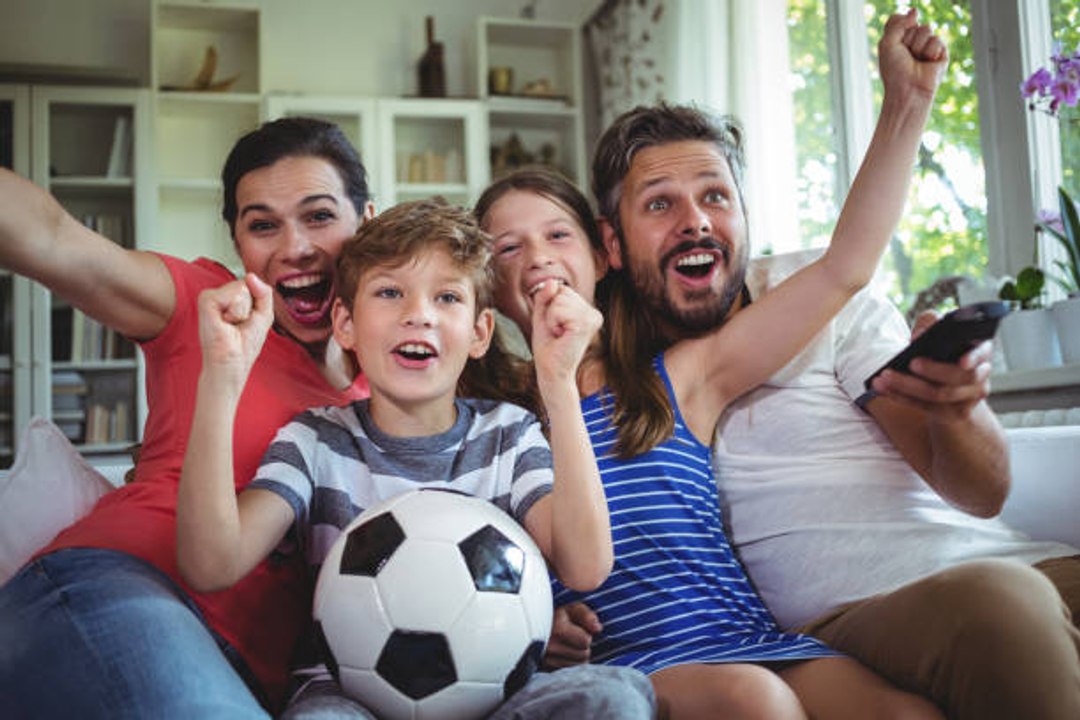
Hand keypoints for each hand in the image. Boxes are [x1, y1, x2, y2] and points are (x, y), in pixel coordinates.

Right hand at [195, 273, 273, 387]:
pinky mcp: (205, 301)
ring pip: (242, 288)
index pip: (251, 284)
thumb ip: (264, 292)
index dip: (257, 304)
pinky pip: (233, 294)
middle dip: (251, 308)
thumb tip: (250, 275)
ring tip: (231, 325)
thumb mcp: (264, 315)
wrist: (232, 364)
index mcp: (229, 298)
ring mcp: (210, 297)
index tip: (246, 322)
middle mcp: (218, 295)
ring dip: (244, 311)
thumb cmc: (245, 345)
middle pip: (247, 284)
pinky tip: (225, 323)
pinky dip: (236, 312)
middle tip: (238, 325)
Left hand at [529, 280, 602, 387]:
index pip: (562, 288)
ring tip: (558, 334)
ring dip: (551, 318)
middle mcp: (593, 313)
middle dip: (550, 311)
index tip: (555, 325)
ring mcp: (592, 318)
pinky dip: (552, 322)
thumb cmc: (548, 345)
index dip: (550, 305)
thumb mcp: (542, 315)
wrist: (551, 369)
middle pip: (561, 291)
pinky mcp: (585, 324)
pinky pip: (558, 310)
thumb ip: (545, 296)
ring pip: (559, 299)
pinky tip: (560, 336)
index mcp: (586, 310)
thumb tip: (551, 281)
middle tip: (556, 331)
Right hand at [543, 602, 601, 669]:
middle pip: (583, 656)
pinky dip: (568, 665)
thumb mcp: (571, 609)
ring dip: (576, 658)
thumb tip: (598, 628)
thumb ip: (586, 615)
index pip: (585, 641)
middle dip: (581, 648)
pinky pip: (567, 673)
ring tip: (565, 647)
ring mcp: (545, 661)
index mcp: (557, 629)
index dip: (585, 635)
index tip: (576, 630)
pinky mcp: (545, 671)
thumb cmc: (557, 617)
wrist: (532, 628)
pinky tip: (561, 656)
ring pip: (577, 666)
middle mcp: (549, 647)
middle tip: (570, 639)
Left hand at [870, 310, 992, 421]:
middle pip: (959, 376)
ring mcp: (968, 399)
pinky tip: (882, 388)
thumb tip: (921, 335)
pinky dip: (900, 396)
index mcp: (980, 351)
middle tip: (911, 362)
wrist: (953, 395)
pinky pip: (924, 406)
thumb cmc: (942, 357)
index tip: (962, 361)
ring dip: (907, 385)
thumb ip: (931, 325)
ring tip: (885, 376)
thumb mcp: (939, 338)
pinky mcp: (952, 415)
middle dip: (934, 370)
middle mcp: (979, 376)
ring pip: (938, 394)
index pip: (982, 352)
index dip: (974, 358)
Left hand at [878, 8, 947, 100]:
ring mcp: (926, 45)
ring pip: (926, 28)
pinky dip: (930, 52)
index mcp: (897, 39)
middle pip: (913, 23)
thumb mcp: (887, 44)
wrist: (908, 90)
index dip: (897, 26)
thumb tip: (915, 11)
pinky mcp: (940, 52)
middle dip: (908, 39)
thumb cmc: (895, 71)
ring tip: (916, 60)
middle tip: (905, 56)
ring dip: (918, 46)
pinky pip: (936, 39)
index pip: (898, 19)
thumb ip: (897, 24)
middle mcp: (912, 40)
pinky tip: (928, 63)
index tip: (895, 42)